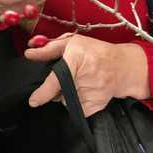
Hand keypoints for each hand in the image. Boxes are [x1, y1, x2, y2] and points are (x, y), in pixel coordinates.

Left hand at [25, 34, 149, 117]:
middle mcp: (85, 76)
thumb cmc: (95, 52)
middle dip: (56, 89)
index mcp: (77, 58)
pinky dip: (76, 103)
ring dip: (66, 95)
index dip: (43, 92)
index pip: (56, 80)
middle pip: (58, 93)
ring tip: (80, 82)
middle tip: (69, 78)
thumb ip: (49, 49)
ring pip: (66, 101)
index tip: (34, 101)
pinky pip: (76, 109)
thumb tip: (29, 54)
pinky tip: (86, 91)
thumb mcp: (73, 43)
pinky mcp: (96, 105)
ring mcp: (92, 93)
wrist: (123, 67)